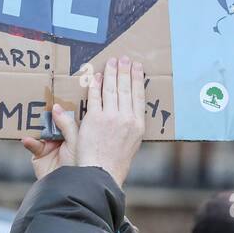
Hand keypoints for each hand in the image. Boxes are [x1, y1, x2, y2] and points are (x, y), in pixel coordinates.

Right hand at [21, 104, 78, 180]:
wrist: (72, 186)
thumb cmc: (81, 164)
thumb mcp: (75, 140)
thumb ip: (66, 124)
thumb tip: (56, 107)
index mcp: (75, 135)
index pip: (69, 117)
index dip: (65, 107)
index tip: (59, 92)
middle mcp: (62, 139)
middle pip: (53, 122)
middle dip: (47, 113)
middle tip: (41, 99)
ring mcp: (50, 147)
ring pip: (41, 130)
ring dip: (36, 125)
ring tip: (31, 115)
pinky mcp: (38, 156)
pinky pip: (33, 145)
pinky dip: (29, 142)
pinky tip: (26, 138)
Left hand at [75, 56, 145, 188]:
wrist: (102, 173)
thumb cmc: (115, 163)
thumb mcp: (131, 144)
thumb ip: (130, 127)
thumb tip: (129, 116)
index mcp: (138, 125)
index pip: (138, 96)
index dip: (137, 79)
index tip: (137, 67)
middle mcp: (127, 119)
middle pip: (126, 89)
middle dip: (125, 71)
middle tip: (124, 59)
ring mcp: (111, 118)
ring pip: (112, 90)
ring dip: (112, 73)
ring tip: (112, 62)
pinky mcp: (95, 119)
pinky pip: (95, 97)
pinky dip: (96, 86)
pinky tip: (97, 77)